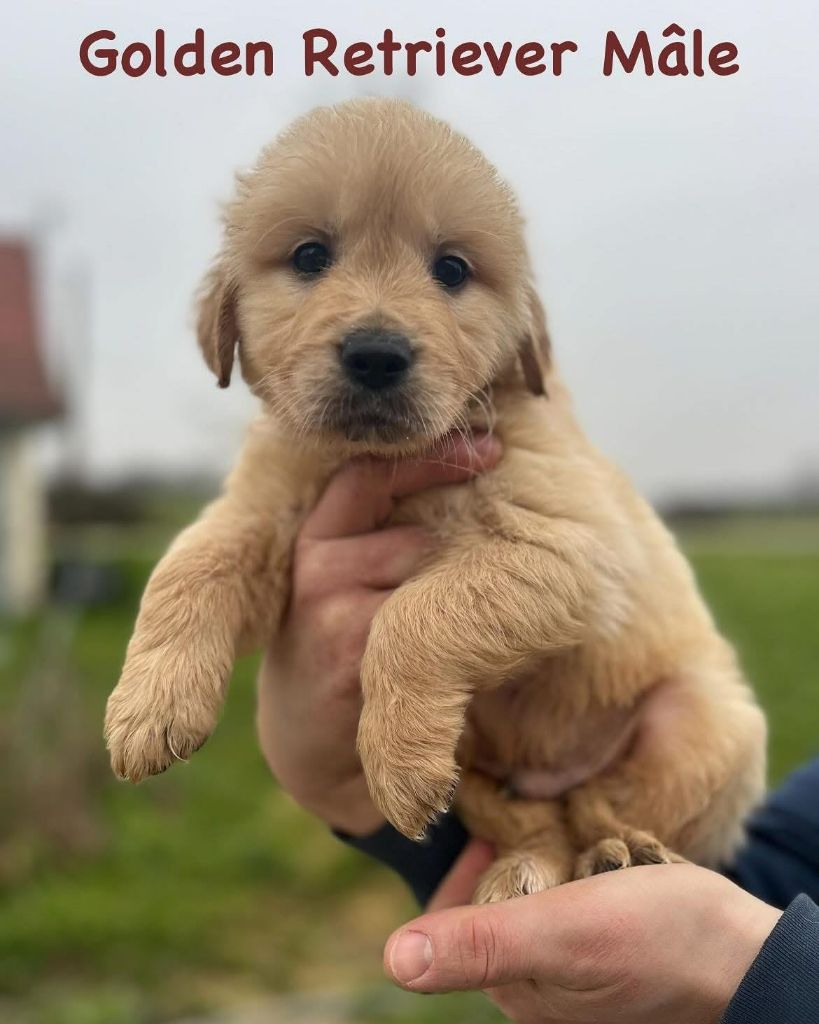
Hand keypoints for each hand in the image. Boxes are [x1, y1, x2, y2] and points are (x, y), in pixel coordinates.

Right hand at [256, 433, 501, 835]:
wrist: (309, 738)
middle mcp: (315, 563)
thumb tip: (476, 463)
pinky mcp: (352, 653)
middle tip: (432, 596)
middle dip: (441, 559)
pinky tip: (427, 661)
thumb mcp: (345, 574)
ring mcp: (331, 608)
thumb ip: (382, 529)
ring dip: (440, 601)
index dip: (432, 457)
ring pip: (423, 575)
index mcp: (315, 535)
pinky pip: (425, 625)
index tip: (491, 449)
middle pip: (413, 532)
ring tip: (416, 636)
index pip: (370, 473)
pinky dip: (444, 639)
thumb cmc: (342, 641)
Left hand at [385, 844, 780, 1023]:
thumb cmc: (659, 939)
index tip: (490, 816)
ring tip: (567, 825)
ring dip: (540, 851)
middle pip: (491, 898)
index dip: (466, 861)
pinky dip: (572, 861)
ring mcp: (571, 959)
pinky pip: (566, 889)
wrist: (745, 951)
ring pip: (529, 888)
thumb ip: (484, 943)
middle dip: (506, 852)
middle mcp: (536, 978)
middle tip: (535, 814)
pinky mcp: (602, 939)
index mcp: (515, 986)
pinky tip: (593, 843)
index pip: (454, 916)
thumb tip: (396, 959)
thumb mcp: (565, 934)